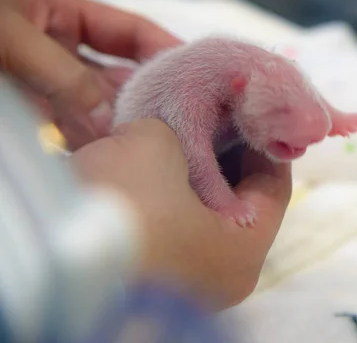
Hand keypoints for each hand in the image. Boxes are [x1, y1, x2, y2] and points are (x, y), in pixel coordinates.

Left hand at [0, 0, 180, 149]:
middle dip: (147, 95)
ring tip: (148, 142)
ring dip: (121, 124)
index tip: (193, 71)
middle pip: (120, 76)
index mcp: (60, 17)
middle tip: (176, 117)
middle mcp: (60, 53)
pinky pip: (72, 133)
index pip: (128, 31)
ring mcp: (48, 89)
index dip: (163, 47)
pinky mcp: (34, 123)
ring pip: (99, 109)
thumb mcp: (13, 38)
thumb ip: (64, 76)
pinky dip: (91, 145)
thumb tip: (107, 120)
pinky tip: (111, 154)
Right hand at [72, 119, 292, 308]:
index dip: (263, 142)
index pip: (274, 187)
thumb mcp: (156, 148)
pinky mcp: (148, 272)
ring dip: (187, 170)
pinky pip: (168, 222)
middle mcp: (220, 272)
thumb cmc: (122, 207)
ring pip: (199, 209)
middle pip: (237, 198)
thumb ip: (178, 131)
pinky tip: (146, 160)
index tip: (249, 111)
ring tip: (175, 130)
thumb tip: (166, 136)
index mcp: (243, 250)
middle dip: (222, 152)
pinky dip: (163, 192)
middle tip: (210, 113)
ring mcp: (184, 277)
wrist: (51, 259)